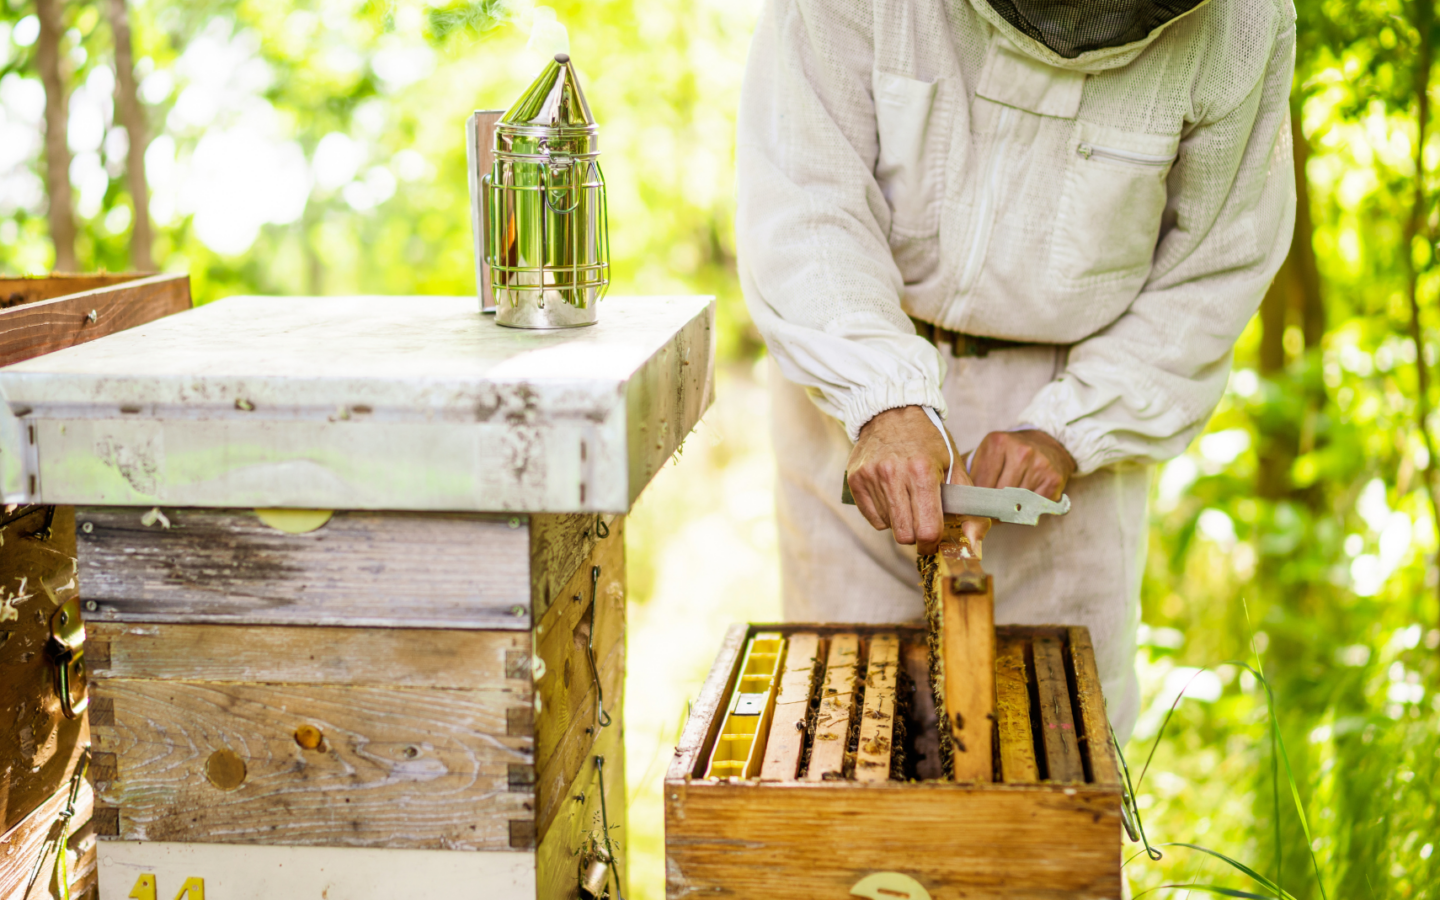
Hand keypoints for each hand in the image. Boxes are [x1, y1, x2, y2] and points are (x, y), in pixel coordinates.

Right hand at [846, 406, 990, 554]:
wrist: (892, 412)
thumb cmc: (928, 440)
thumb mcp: (955, 466)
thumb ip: (969, 508)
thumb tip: (973, 544)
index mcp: (922, 471)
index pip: (927, 530)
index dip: (933, 540)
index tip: (936, 537)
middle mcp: (893, 474)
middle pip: (904, 535)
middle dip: (916, 534)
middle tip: (922, 519)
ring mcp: (871, 477)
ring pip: (888, 527)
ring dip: (901, 520)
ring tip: (907, 497)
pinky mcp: (855, 480)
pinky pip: (872, 518)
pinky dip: (884, 514)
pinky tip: (891, 494)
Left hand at [969, 429, 1075, 500]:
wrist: (1048, 443)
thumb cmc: (1011, 452)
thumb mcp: (989, 452)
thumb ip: (971, 472)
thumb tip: (955, 498)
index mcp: (997, 443)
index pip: (980, 484)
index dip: (976, 500)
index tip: (975, 506)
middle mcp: (1020, 452)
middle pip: (998, 495)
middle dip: (992, 506)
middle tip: (991, 509)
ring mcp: (1039, 465)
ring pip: (1016, 503)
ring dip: (1009, 510)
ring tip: (1007, 505)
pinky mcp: (1052, 480)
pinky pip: (1033, 506)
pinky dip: (1027, 509)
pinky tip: (1025, 501)